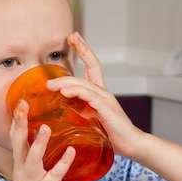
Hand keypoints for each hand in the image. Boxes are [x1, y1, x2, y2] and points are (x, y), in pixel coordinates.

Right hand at [3, 100, 74, 180]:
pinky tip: (71, 152)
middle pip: (18, 143)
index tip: (19, 104)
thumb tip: (65, 159)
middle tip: (22, 105)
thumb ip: (49, 169)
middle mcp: (22, 170)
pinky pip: (54, 175)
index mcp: (20, 164)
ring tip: (46, 127)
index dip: (17, 121)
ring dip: (39, 143)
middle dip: (19, 124)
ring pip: (33, 158)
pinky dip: (63, 163)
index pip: (15, 139)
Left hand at [45, 32, 145, 158]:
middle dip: (80, 50)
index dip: (84, 50)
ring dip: (66, 81)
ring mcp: (105, 99)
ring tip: (50, 83)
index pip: (92, 65)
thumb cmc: (111, 132)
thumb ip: (79, 108)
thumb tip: (60, 105)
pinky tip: (65, 92)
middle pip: (91, 66)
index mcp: (99, 92)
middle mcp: (103, 91)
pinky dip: (77, 92)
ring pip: (84, 84)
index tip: (73, 37)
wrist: (130, 143)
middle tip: (68, 39)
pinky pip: (89, 97)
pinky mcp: (106, 109)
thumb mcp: (90, 117)